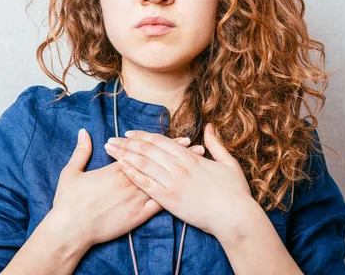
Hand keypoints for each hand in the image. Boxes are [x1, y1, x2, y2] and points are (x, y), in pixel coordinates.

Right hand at [50, 129, 204, 246]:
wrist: (71, 229)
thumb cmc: (69, 202)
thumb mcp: (72, 172)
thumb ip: (81, 151)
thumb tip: (83, 133)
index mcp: (116, 170)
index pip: (143, 152)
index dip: (162, 145)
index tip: (178, 139)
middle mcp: (129, 182)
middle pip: (157, 164)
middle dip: (177, 155)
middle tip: (193, 146)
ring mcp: (135, 199)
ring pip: (162, 183)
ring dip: (179, 173)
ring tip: (196, 166)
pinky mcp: (137, 216)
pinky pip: (157, 205)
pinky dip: (172, 197)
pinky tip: (185, 192)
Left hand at [104, 123, 254, 237]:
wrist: (235, 218)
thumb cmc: (235, 192)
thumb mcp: (229, 163)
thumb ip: (215, 144)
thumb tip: (209, 127)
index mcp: (190, 157)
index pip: (160, 141)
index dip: (142, 136)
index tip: (129, 133)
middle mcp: (178, 167)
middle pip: (146, 150)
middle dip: (127, 143)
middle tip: (112, 139)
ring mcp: (172, 183)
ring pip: (142, 163)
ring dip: (124, 154)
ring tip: (110, 149)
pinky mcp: (168, 199)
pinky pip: (145, 184)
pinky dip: (131, 173)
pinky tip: (120, 167)